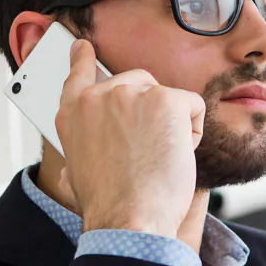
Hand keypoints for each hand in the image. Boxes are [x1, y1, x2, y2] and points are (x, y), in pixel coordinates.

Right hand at [54, 37, 204, 236]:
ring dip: (173, 127)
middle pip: (138, 82)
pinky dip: (193, 132)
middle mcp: (98, 97)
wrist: (128, 219)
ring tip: (158, 160)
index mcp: (73, 114)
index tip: (84, 47)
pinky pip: (193, 107)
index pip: (79, 74)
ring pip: (169, 99)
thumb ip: (83, 149)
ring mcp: (130, 94)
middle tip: (150, 150)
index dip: (83, 59)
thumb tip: (72, 172)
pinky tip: (176, 155)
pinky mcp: (164, 100)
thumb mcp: (78, 172)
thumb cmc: (109, 206)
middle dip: (153, 110)